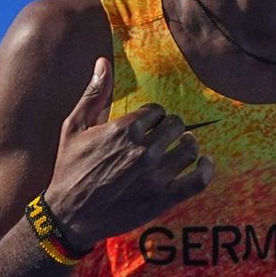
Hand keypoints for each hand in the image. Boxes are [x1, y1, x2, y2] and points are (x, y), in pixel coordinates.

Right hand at [41, 57, 215, 253]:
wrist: (70, 215)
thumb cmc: (69, 169)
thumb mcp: (73, 127)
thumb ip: (93, 94)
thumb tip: (103, 61)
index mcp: (123, 130)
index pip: (157, 111)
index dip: (154, 117)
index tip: (149, 126)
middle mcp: (142, 150)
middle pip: (176, 126)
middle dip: (172, 129)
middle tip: (165, 138)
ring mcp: (155, 175)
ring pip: (189, 148)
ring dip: (188, 145)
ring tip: (181, 148)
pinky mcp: (164, 198)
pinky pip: (199, 179)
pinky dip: (206, 168)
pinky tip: (202, 164)